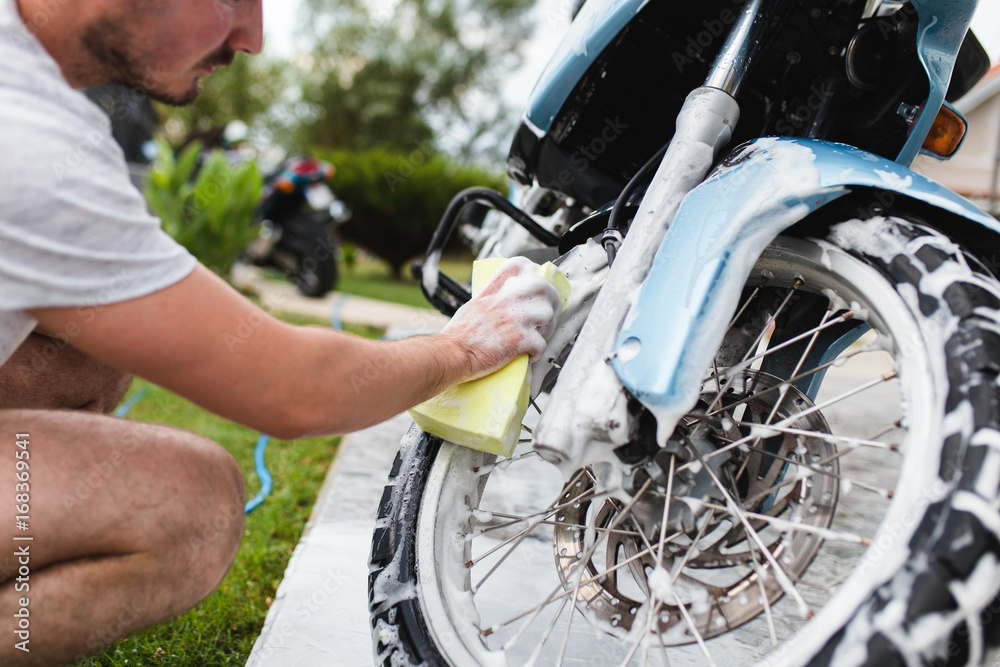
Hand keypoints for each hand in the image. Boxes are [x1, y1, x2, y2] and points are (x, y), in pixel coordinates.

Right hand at [441, 257, 560, 375]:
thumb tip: (504, 301)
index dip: (534, 273)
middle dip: (551, 301)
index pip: (520, 265)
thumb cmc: (459, 335)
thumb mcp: (474, 305)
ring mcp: (514, 318)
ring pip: (547, 314)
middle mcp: (506, 299)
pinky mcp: (519, 338)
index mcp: (494, 290)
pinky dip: (537, 352)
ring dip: (547, 328)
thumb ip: (492, 298)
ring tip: (538, 337)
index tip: (536, 286)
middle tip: (546, 316)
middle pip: (542, 286)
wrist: (452, 353)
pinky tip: (528, 354)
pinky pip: (541, 343)